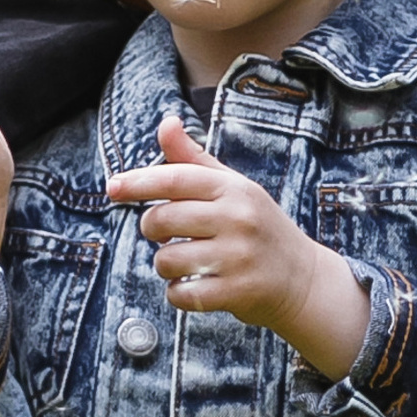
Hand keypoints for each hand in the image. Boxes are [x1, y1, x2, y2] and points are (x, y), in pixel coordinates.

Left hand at [107, 116, 371, 380]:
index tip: (112, 187)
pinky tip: (195, 286)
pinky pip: (182, 294)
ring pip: (167, 260)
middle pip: (161, 220)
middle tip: (166, 233)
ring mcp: (239, 257)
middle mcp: (238, 219)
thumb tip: (166, 122)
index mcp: (234, 189)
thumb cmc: (258, 228)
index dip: (138, 182)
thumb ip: (194, 160)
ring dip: (166, 265)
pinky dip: (179, 293)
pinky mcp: (237, 292)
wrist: (304, 279)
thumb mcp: (233, 189)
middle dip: (152, 229)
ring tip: (188, 263)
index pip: (175, 179)